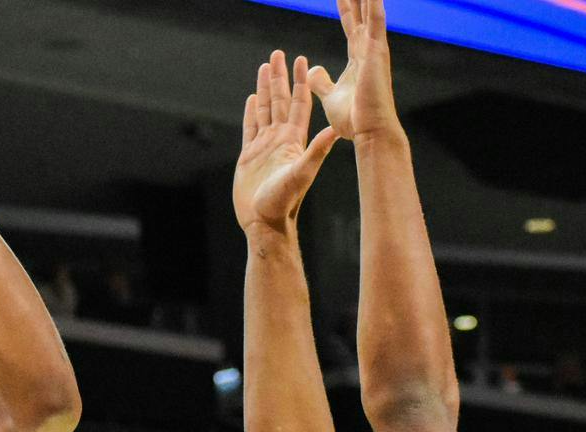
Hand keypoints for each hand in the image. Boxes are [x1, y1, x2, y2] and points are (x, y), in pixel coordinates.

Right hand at [233, 52, 339, 233]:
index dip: (300, 81)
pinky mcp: (249, 156)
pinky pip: (250, 128)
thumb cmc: (284, 203)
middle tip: (278, 54)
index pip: (298, 104)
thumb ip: (317, 151)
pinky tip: (252, 98)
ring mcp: (264, 147)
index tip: (301, 60)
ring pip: (265, 110)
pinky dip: (251, 112)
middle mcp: (280, 139)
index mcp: (293, 140)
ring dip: (266, 89)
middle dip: (280, 77)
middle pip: (280, 100)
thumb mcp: (302, 174)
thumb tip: (336, 130)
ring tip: (264, 67)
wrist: (264, 223)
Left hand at [306, 0, 399, 143]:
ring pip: (371, 14)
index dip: (347, 11)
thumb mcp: (330, 97)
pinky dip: (375, 7)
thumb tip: (312, 70)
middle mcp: (369, 52)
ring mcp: (374, 51)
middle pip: (363, 16)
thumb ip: (322, 82)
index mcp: (358, 60)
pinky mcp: (376, 54)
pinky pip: (375, 23)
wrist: (369, 132)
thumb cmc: (353, 120)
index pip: (351, 28)